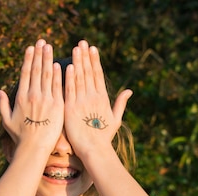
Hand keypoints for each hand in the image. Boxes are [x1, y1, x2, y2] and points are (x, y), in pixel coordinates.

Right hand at [0, 39, 63, 156]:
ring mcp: (46, 100)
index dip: (28, 59)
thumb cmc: (19, 137)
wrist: (34, 148)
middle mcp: (33, 96)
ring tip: (49, 47)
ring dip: (48, 59)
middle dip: (39, 54)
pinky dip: (58, 75)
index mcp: (21, 98)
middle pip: (36, 71)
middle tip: (42, 41)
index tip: (30, 48)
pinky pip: (58, 87)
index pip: (25, 74)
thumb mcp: (6, 121)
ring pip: (47, 75)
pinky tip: (59, 64)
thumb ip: (2, 105)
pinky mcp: (57, 106)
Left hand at [63, 40, 132, 157]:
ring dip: (77, 62)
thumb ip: (120, 103)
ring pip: (79, 78)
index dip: (95, 60)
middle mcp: (93, 97)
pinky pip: (69, 91)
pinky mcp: (71, 109)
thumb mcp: (115, 119)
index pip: (98, 75)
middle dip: (85, 56)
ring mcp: (82, 102)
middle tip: (82, 42)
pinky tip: (68, 66)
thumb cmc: (103, 138)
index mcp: (103, 98)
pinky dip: (69, 78)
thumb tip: (129, 90)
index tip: (92, 48)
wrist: (94, 150)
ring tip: (75, 48)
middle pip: (88, 72)